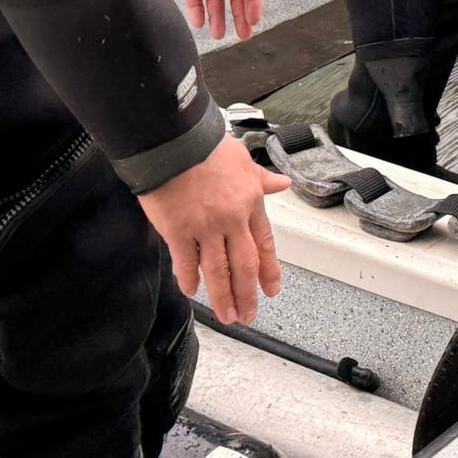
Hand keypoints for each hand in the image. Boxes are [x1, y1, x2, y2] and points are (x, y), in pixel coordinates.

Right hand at [139, 134, 289, 324]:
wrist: (175, 141)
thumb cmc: (206, 147)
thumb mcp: (244, 160)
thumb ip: (262, 179)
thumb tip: (282, 184)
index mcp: (251, 202)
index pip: (264, 243)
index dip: (269, 270)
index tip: (272, 289)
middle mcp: (232, 219)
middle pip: (244, 264)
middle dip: (248, 293)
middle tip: (249, 314)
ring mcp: (206, 227)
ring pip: (219, 270)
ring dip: (224, 296)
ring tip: (227, 315)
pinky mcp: (178, 230)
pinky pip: (187, 262)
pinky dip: (190, 279)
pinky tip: (192, 292)